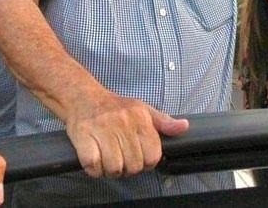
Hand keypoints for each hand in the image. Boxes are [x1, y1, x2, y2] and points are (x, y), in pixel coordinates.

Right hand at [65, 91, 188, 177]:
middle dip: (127, 168)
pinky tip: (94, 158)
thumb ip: (164, 122)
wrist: (83, 97)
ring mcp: (102, 128)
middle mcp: (123, 122)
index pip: (153, 156)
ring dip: (109, 170)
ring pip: (114, 168)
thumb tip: (184, 127)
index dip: (146, 162)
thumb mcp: (143, 110)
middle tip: (120, 157)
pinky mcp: (82, 135)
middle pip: (134, 165)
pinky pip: (93, 165)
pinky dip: (93, 168)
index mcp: (140, 117)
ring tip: (107, 158)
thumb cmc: (114, 107)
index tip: (138, 156)